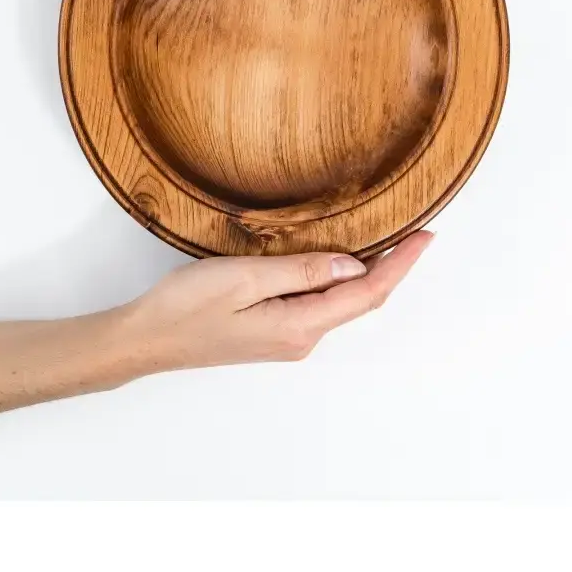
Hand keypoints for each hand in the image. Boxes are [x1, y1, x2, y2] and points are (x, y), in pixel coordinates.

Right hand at [92, 231, 432, 382]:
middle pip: (360, 301)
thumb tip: (352, 267)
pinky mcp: (272, 332)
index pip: (366, 293)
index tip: (426, 236)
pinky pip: (318, 305)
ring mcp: (286, 339)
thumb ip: (301, 271)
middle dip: (393, 268)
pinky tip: (340, 261)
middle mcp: (300, 339)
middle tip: (417, 232)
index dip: (400, 264)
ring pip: (340, 303)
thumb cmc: (184, 307)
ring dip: (367, 275)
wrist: (145, 339)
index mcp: (298, 327)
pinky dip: (338, 281)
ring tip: (390, 241)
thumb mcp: (244, 278)